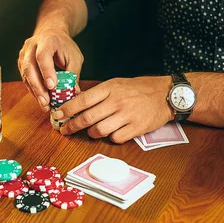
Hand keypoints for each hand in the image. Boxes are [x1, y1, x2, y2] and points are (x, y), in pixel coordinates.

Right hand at [18, 28, 83, 111]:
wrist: (51, 35)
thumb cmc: (64, 46)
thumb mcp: (74, 57)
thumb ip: (73, 73)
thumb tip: (73, 92)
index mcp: (46, 40)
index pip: (42, 56)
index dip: (46, 71)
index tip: (52, 86)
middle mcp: (31, 47)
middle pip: (29, 67)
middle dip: (38, 87)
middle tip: (46, 101)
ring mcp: (24, 55)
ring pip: (26, 75)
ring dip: (35, 92)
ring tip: (45, 104)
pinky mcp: (22, 65)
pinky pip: (26, 80)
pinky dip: (33, 91)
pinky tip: (41, 99)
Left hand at [53, 76, 173, 142]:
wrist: (166, 95)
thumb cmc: (139, 89)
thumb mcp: (117, 84)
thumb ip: (98, 93)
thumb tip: (76, 103)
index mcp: (110, 88)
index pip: (82, 100)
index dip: (67, 110)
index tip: (57, 116)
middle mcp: (117, 102)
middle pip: (87, 118)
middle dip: (71, 126)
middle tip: (64, 130)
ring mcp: (127, 116)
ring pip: (99, 131)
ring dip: (91, 133)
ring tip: (90, 131)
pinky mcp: (136, 128)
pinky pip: (115, 138)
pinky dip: (110, 138)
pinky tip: (112, 132)